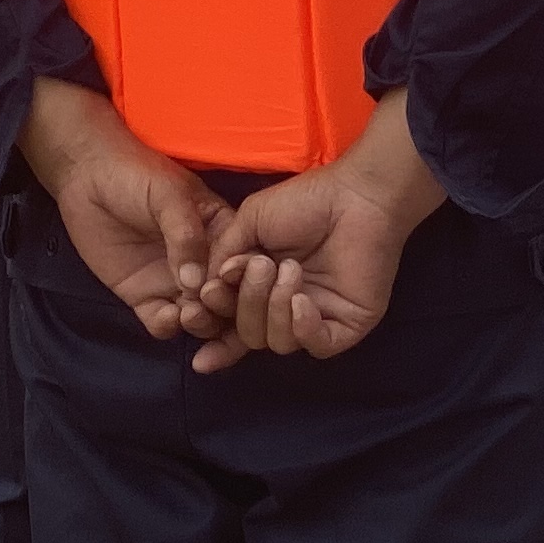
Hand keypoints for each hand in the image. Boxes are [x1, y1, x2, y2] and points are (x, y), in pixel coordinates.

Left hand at [25, 89, 229, 345]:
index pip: (245, 267)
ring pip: (200, 317)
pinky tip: (163, 316)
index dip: (244, 281)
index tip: (231, 286)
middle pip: (227, 300)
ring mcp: (175, 283)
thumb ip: (185, 235)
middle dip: (223, 309)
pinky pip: (162, 323)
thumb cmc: (136, 176)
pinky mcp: (144, 297)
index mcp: (223, 235)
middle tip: (205, 303)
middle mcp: (205, 264)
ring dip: (199, 322)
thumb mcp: (169, 195)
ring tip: (187, 313)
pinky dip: (167, 327)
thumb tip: (196, 281)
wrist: (87, 176)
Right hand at [194, 112, 447, 371]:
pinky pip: (317, 347)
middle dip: (243, 304)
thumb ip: (221, 258)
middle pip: (249, 335)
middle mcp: (285, 310)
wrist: (353, 196)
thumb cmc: (303, 203)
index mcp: (260, 290)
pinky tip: (301, 299)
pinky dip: (303, 328)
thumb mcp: (247, 224)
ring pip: (278, 343)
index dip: (209, 328)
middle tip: (257, 267)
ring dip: (273, 306)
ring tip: (288, 269)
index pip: (230, 324)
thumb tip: (199, 292)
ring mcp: (315, 320)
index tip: (190, 315)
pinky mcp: (346, 326)